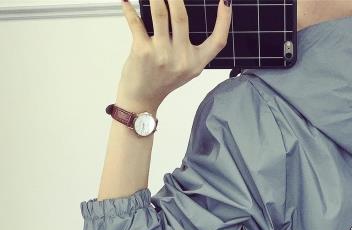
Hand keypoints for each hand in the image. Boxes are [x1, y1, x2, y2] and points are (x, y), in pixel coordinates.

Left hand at [116, 0, 231, 110]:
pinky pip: (136, 22)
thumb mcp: (184, 67)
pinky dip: (129, 9)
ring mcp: (162, 54)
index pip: (218, 41)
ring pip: (160, 13)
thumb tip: (179, 12)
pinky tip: (126, 3)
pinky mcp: (142, 51)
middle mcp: (181, 58)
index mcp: (196, 62)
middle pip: (182, 16)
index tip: (226, 3)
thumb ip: (188, 46)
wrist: (142, 99)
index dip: (224, 21)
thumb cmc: (162, 80)